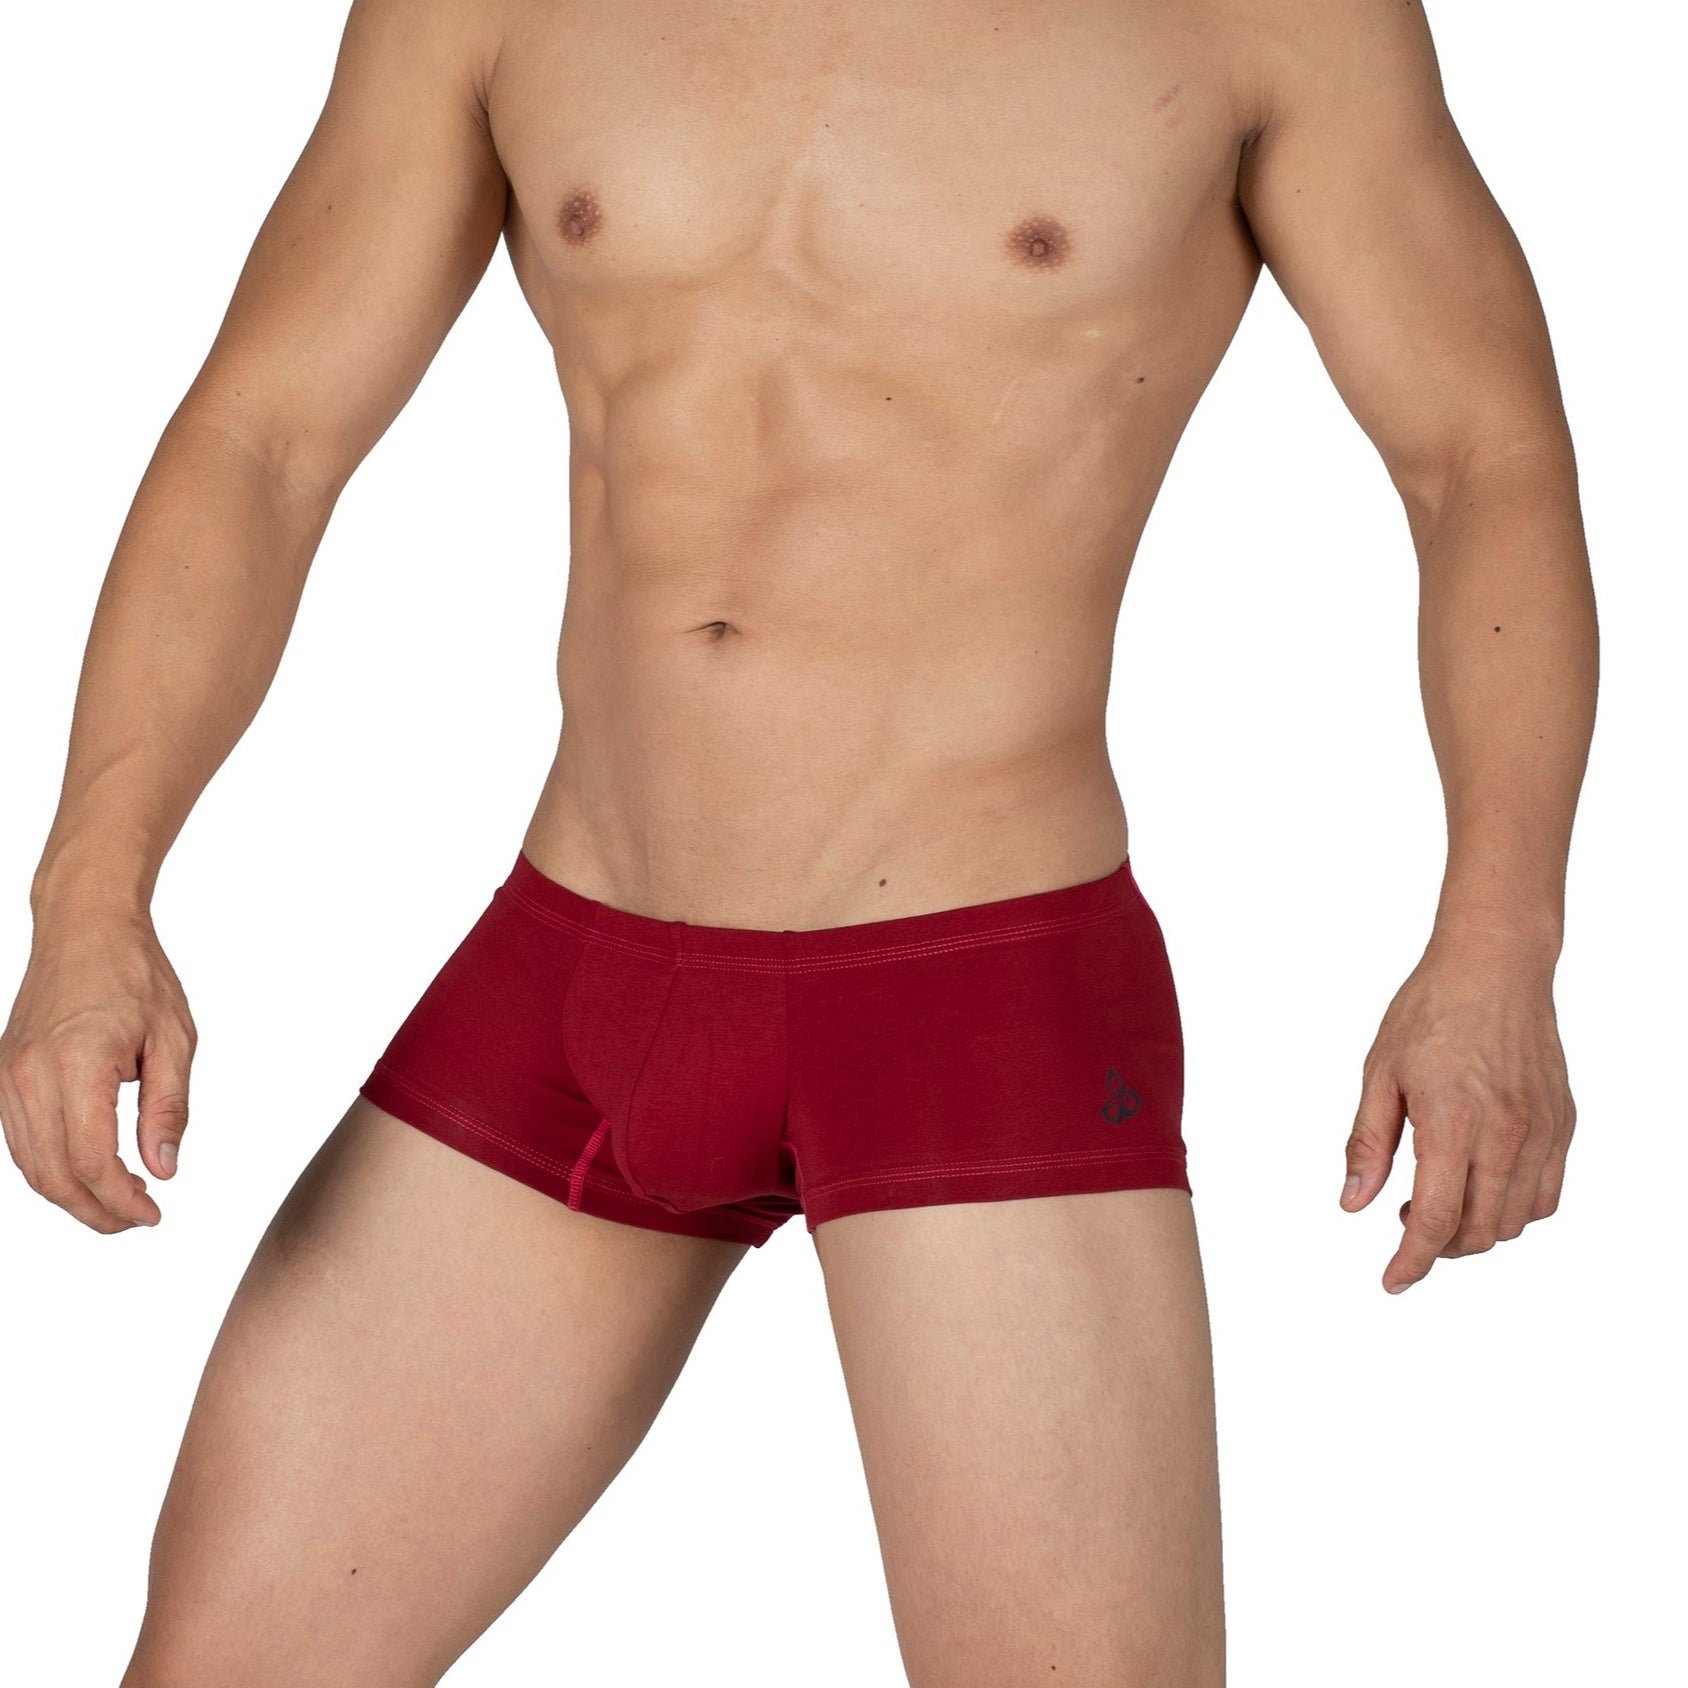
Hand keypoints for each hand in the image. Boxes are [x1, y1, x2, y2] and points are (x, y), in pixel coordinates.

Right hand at [0, 902, 195, 1231]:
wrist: (85, 926)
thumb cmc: (136, 974)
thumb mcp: (175, 1039)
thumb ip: (167, 1108)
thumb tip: (162, 1170)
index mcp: (78, 1062)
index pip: (90, 1159)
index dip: (121, 1200)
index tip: (154, 1214)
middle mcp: (30, 1074)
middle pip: (52, 1174)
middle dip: (95, 1211)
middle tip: (139, 1219)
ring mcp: (8, 1075)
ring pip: (29, 1164)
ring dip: (72, 1195)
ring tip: (120, 1202)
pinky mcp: (3, 1073)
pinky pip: (19, 1139)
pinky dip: (50, 1167)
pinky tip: (89, 1172)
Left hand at [1342, 935, 1574, 1292]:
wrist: (1494, 967)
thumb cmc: (1430, 1011)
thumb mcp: (1379, 1073)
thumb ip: (1368, 1143)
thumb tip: (1353, 1203)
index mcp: (1453, 1123)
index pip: (1436, 1221)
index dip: (1411, 1261)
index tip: (1391, 1280)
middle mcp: (1506, 1135)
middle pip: (1479, 1231)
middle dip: (1439, 1249)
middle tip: (1407, 1228)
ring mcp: (1541, 1131)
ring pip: (1515, 1220)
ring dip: (1476, 1232)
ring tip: (1438, 1204)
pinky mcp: (1562, 1123)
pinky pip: (1546, 1194)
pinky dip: (1514, 1210)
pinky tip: (1481, 1188)